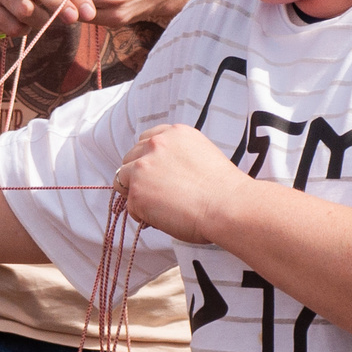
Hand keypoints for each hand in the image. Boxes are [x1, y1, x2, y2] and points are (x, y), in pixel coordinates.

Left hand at [113, 124, 250, 243]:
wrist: (228, 205)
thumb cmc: (223, 188)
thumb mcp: (201, 155)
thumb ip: (178, 157)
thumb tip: (163, 175)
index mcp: (174, 133)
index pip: (146, 140)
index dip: (148, 158)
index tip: (156, 173)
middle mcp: (156, 144)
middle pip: (130, 158)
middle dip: (139, 176)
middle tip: (158, 194)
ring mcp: (143, 167)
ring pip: (123, 180)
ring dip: (136, 193)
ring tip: (160, 207)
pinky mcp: (137, 192)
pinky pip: (130, 207)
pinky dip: (143, 215)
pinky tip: (165, 218)